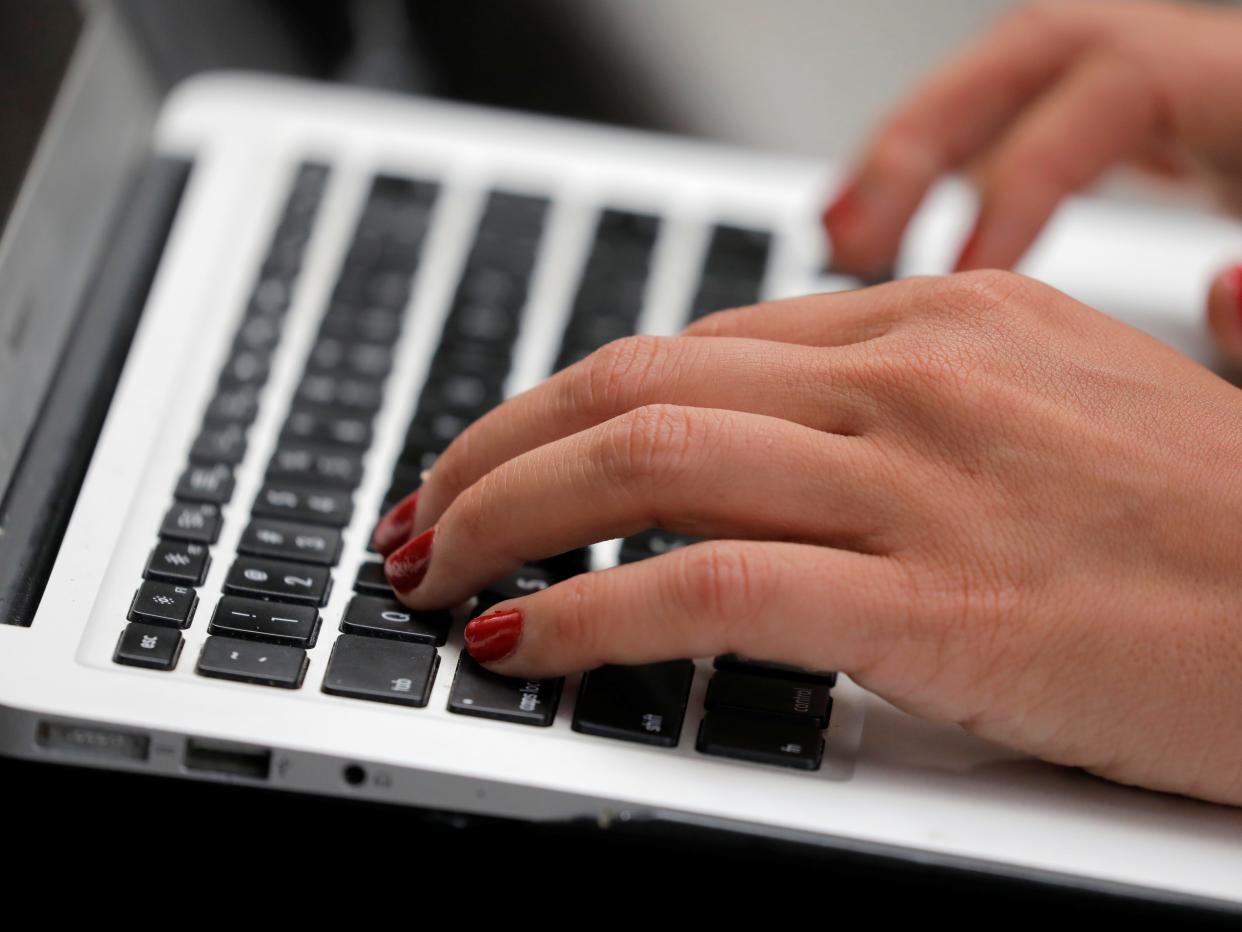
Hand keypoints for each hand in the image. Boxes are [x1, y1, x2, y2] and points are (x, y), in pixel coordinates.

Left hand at [375, 271, 1241, 805]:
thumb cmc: (1214, 522)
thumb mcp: (1048, 405)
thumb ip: (906, 401)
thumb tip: (773, 432)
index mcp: (937, 319)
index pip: (689, 346)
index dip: (564, 406)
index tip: (503, 459)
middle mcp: (915, 376)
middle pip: (635, 384)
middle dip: (496, 449)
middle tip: (426, 508)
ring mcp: (923, 479)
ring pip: (646, 463)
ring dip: (505, 516)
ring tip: (434, 567)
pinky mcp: (938, 601)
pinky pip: (710, 587)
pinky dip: (590, 611)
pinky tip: (522, 638)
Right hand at [821, 0, 1241, 360]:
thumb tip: (1225, 293)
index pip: (1103, 91)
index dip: (1018, 179)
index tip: (967, 277)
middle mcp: (1200, 73)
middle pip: (1027, 56)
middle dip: (920, 141)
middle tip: (847, 235)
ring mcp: (1168, 96)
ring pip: (1010, 84)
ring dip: (915, 152)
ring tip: (846, 233)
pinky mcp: (1150, 132)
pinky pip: (1028, 123)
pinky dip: (957, 171)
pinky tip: (920, 233)